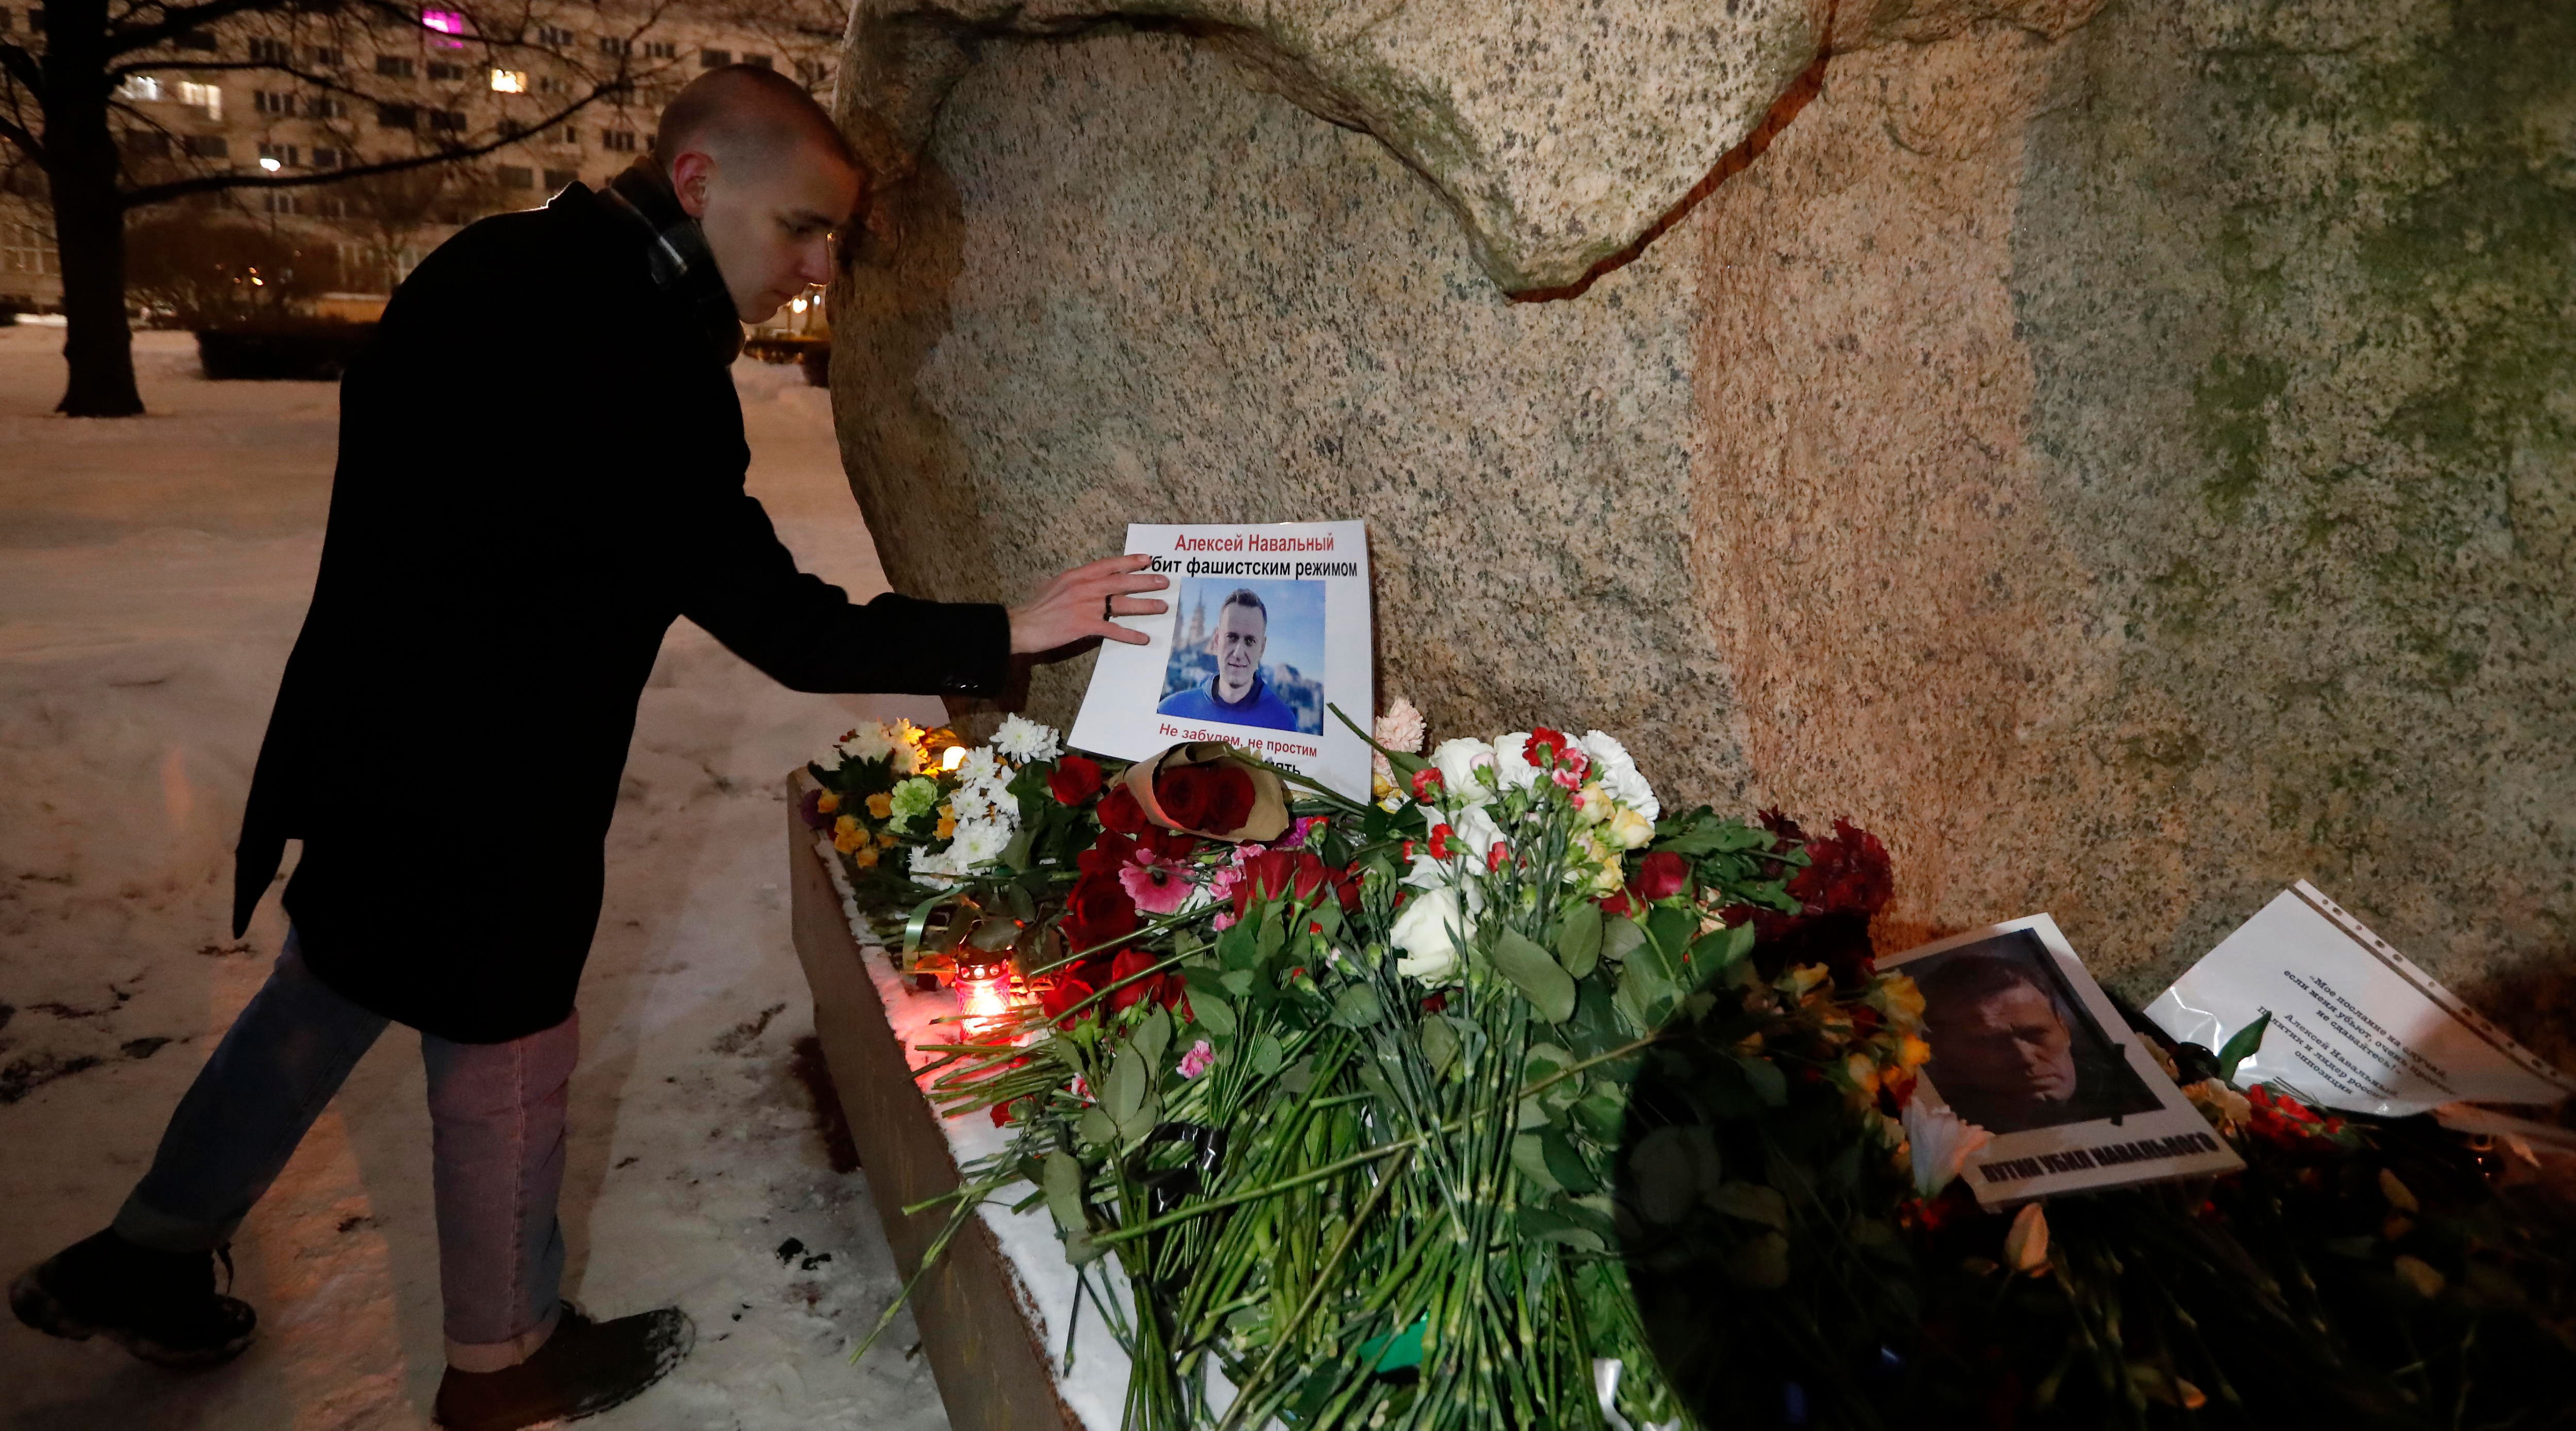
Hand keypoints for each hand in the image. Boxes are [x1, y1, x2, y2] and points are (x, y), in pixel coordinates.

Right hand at [1008, 554, 1169, 655]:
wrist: (1023, 625)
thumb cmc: (1036, 607)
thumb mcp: (1054, 584)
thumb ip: (1072, 581)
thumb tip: (1082, 579)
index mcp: (1077, 575)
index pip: (1108, 564)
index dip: (1129, 561)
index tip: (1147, 559)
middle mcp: (1085, 587)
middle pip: (1121, 582)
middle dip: (1145, 581)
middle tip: (1163, 581)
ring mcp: (1086, 606)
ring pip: (1122, 604)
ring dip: (1144, 605)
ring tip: (1162, 605)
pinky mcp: (1085, 626)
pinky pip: (1113, 630)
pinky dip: (1129, 634)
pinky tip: (1143, 638)